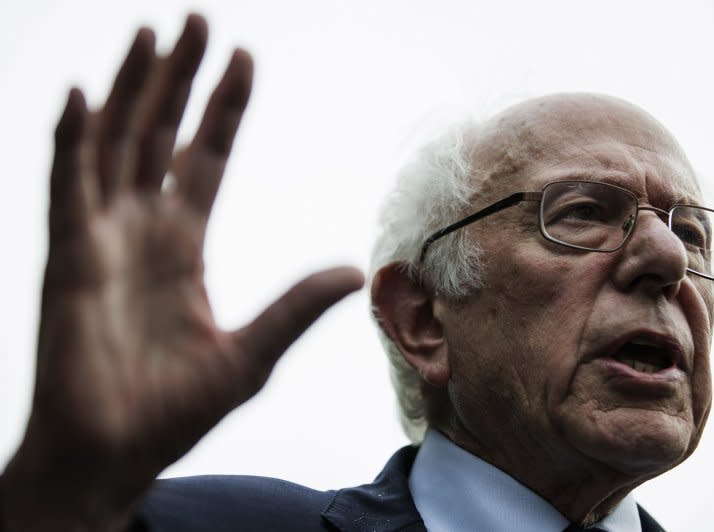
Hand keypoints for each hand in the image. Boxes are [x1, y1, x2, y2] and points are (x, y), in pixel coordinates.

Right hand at [1, 15, 362, 531]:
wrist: (115, 456)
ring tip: (152, 34)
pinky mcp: (68, 261)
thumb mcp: (250, 355)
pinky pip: (65, 188)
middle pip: (160, 135)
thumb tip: (355, 270)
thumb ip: (296, 308)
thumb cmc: (172, 413)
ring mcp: (101, 240)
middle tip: (200, 20)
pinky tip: (81, 96)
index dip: (224, 108)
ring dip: (130, 89)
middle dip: (179, 78)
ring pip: (115, 145)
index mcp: (182, 246)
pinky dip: (71, 142)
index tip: (245, 58)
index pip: (205, 157)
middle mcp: (140, 231)